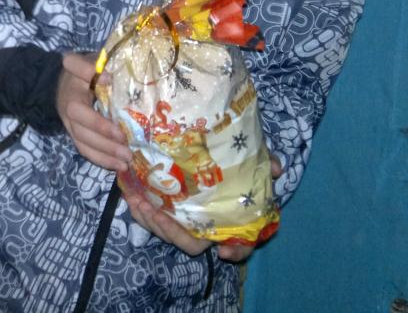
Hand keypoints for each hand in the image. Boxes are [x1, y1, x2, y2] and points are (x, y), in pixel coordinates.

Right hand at [57, 52, 129, 171]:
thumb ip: (102, 66)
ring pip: (83, 139)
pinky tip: (119, 166)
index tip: (108, 78)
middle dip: (102, 132)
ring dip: (105, 151)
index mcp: (74, 78)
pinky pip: (84, 149)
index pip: (75, 68)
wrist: (63, 87)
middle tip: (125, 141)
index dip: (88, 73)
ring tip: (127, 159)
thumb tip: (112, 77)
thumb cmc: (87, 74)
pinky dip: (101, 160)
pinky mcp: (74, 135)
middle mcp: (68, 102)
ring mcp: (69, 122)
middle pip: (80, 119)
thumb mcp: (94, 62)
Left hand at [119, 156, 283, 260]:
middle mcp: (207, 228)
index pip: (241, 246)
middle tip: (156, 213)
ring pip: (167, 234)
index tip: (224, 254)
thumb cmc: (233, 164)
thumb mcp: (250, 161)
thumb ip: (266, 165)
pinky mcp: (164, 213)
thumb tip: (277, 168)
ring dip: (150, 221)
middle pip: (191, 244)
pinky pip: (151, 221)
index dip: (236, 253)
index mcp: (231, 221)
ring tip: (138, 202)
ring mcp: (184, 223)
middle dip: (172, 232)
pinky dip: (139, 212)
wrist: (206, 154)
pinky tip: (130, 197)